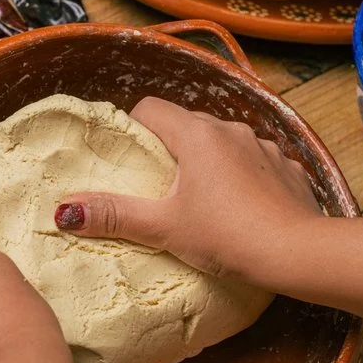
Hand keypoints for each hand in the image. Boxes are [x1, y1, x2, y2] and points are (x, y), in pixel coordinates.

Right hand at [54, 96, 322, 284]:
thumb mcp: (163, 228)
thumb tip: (64, 210)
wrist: (298, 254)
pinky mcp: (288, 168)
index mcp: (196, 134)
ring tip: (200, 199)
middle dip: (170, 149)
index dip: (133, 128)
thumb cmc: (226, 236)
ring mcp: (264, 146)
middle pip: (187, 124)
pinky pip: (255, 162)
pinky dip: (243, 177)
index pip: (151, 108)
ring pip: (223, 143)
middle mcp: (231, 129)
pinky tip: (241, 207)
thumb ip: (114, 215)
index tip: (128, 159)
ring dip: (208, 162)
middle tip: (157, 186)